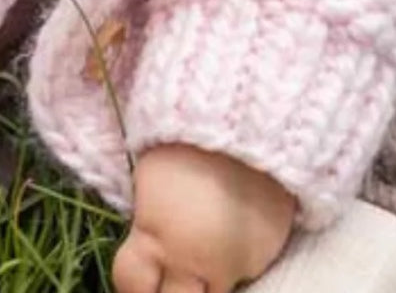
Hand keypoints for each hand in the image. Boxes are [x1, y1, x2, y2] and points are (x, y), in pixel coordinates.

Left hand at [112, 142, 296, 292]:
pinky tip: (230, 239)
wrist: (251, 120)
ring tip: (200, 258)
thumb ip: (148, 222)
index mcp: (157, 235)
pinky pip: (244, 274)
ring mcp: (233, 264)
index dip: (132, 283)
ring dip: (204, 283)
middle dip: (167, 291)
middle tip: (169, 274)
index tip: (138, 274)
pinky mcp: (265, 257)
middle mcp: (195, 260)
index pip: (131, 284)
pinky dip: (234, 265)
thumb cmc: (188, 138)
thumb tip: (145, 247)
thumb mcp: (152, 176)